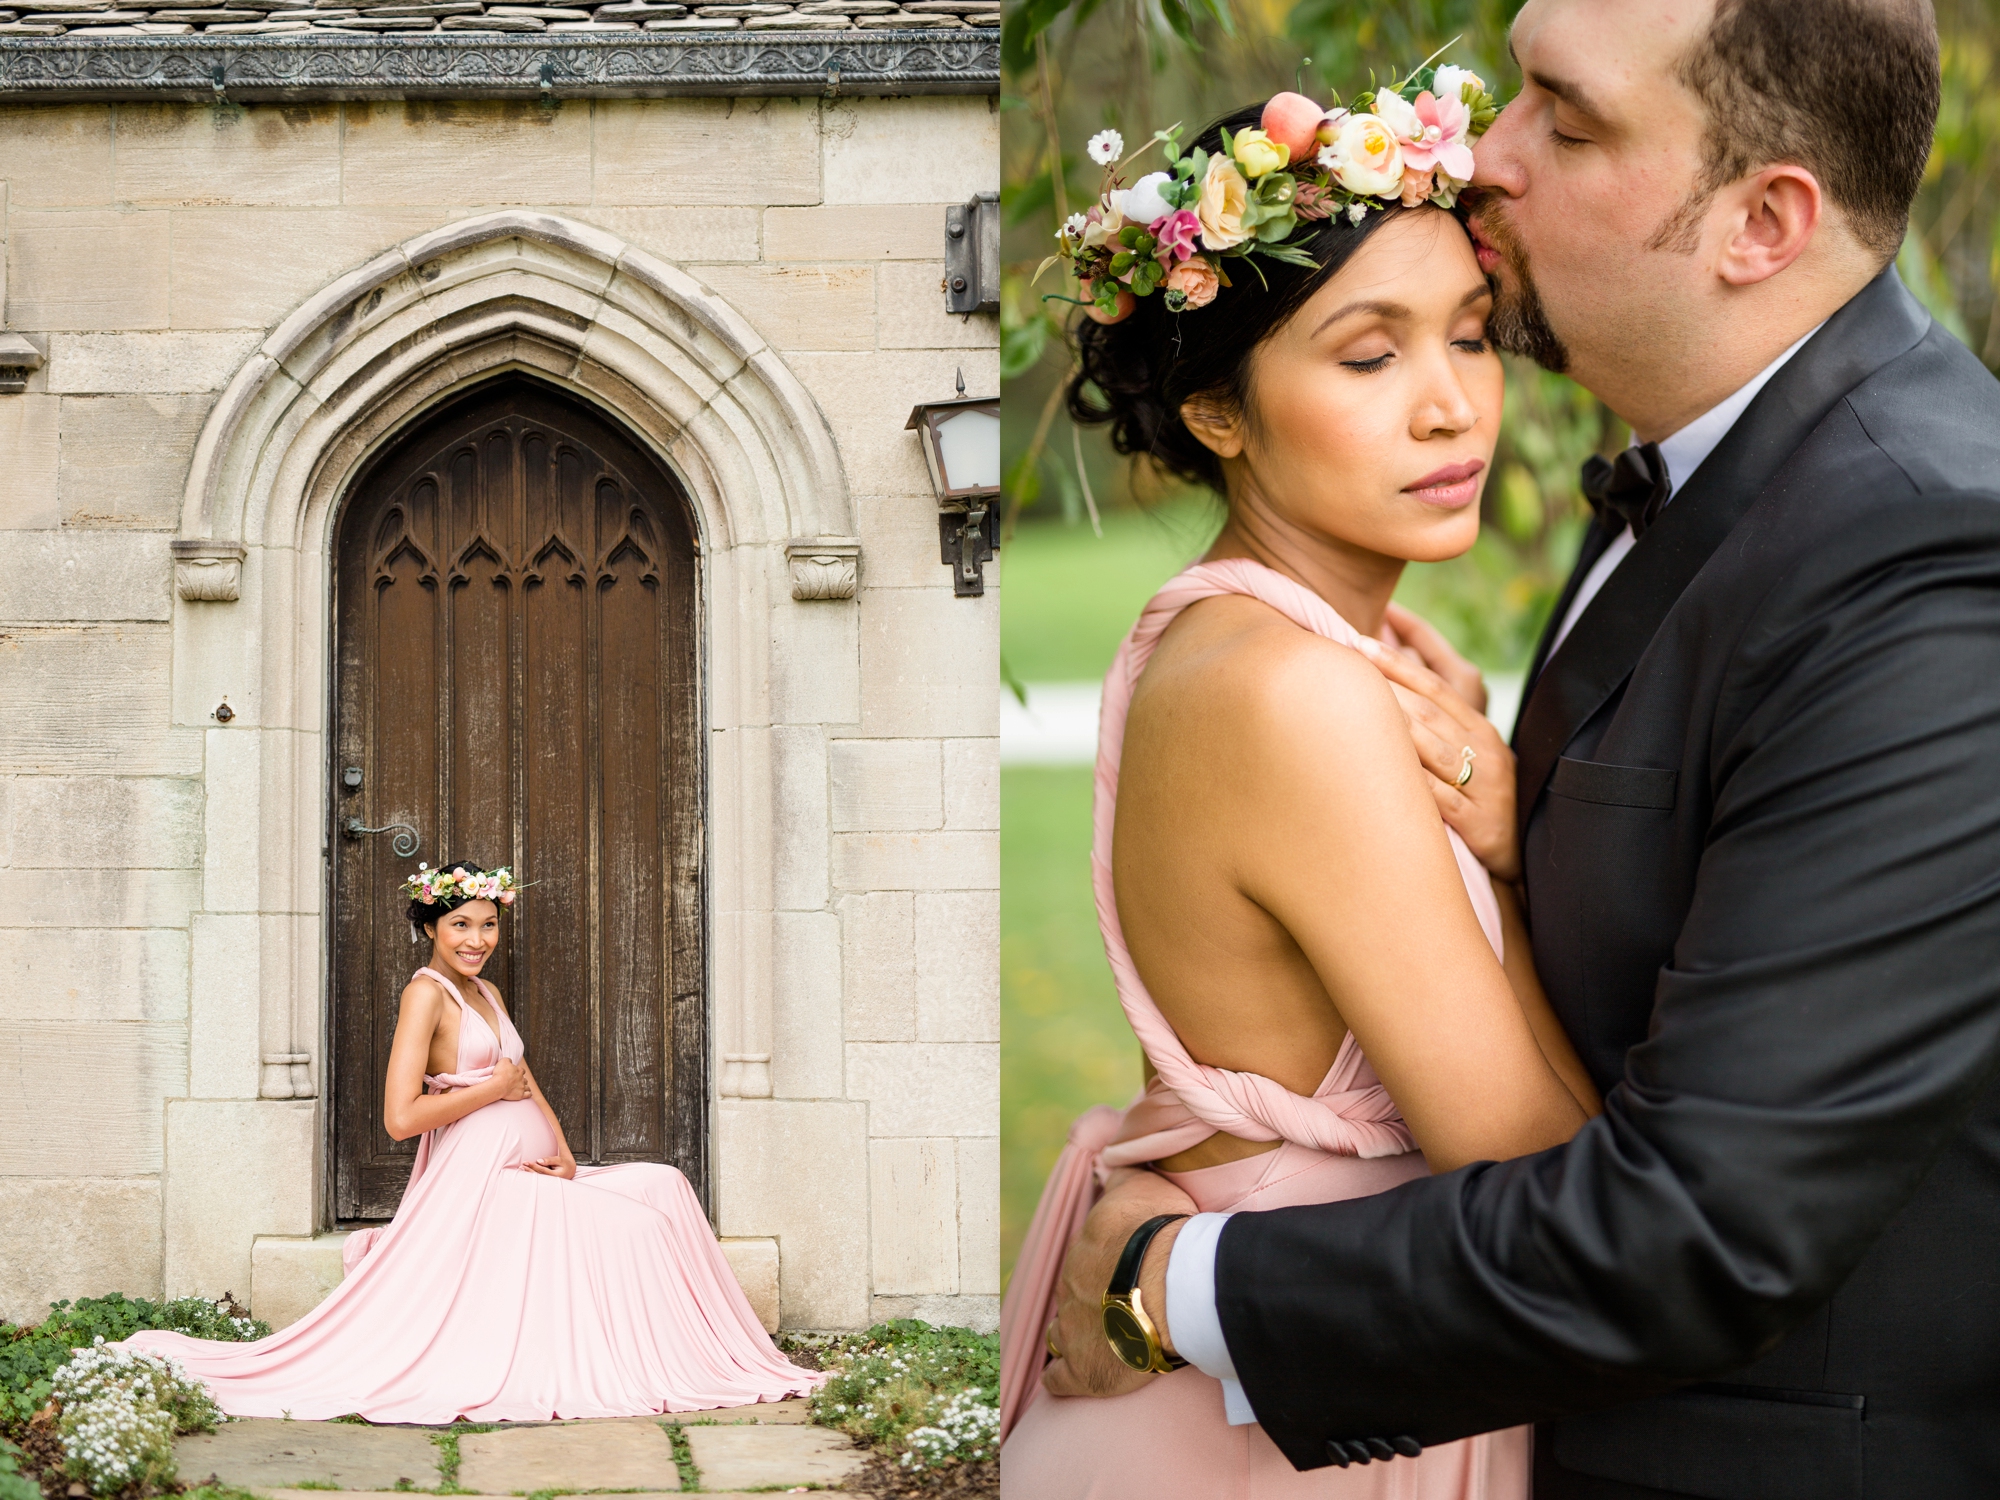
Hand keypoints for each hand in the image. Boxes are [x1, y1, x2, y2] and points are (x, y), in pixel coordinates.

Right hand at [486, 1057, 531, 1101]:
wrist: (498, 1085)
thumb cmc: (500, 1073)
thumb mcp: (503, 1061)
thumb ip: (508, 1060)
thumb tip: (510, 1061)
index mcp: (519, 1071)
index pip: (522, 1070)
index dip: (519, 1072)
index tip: (514, 1074)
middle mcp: (522, 1079)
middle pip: (524, 1079)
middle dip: (522, 1080)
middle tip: (516, 1082)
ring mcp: (522, 1087)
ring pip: (527, 1087)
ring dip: (525, 1087)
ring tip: (522, 1088)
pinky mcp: (521, 1095)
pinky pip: (528, 1094)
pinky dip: (529, 1094)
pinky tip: (528, 1094)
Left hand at [523, 1152, 575, 1178]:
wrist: (570, 1170)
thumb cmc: (564, 1164)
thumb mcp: (559, 1160)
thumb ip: (550, 1160)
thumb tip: (538, 1161)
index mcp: (556, 1175)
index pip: (542, 1170)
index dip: (533, 1166)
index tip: (526, 1162)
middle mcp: (552, 1181)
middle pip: (538, 1176)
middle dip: (529, 1171)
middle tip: (521, 1166)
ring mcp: (549, 1183)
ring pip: (537, 1178)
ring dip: (528, 1174)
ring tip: (521, 1169)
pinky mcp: (547, 1182)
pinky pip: (538, 1179)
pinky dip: (531, 1176)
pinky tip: (525, 1173)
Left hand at [1041, 1168, 1197, 1399]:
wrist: (1174, 1284)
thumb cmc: (1162, 1231)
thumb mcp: (1143, 1183)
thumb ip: (1123, 1175)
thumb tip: (1110, 1163)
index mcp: (1083, 1249)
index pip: (1083, 1259)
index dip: (1101, 1266)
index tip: (1119, 1271)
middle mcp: (1070, 1289)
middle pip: (1071, 1296)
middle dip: (1088, 1301)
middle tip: (1114, 1306)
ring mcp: (1073, 1331)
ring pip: (1058, 1334)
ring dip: (1070, 1336)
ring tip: (1089, 1341)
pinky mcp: (1084, 1372)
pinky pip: (1058, 1379)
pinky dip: (1061, 1378)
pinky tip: (1067, 1377)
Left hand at [1359, 616, 1519, 881]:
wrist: (1518, 854)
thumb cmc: (1478, 800)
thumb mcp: (1467, 757)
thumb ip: (1434, 725)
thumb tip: (1386, 689)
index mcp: (1479, 729)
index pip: (1434, 686)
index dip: (1397, 662)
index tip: (1358, 642)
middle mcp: (1484, 751)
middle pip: (1428, 711)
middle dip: (1384, 686)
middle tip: (1342, 664)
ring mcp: (1483, 786)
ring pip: (1431, 749)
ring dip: (1392, 725)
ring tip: (1351, 705)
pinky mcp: (1477, 822)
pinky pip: (1437, 798)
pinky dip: (1410, 782)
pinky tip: (1377, 770)